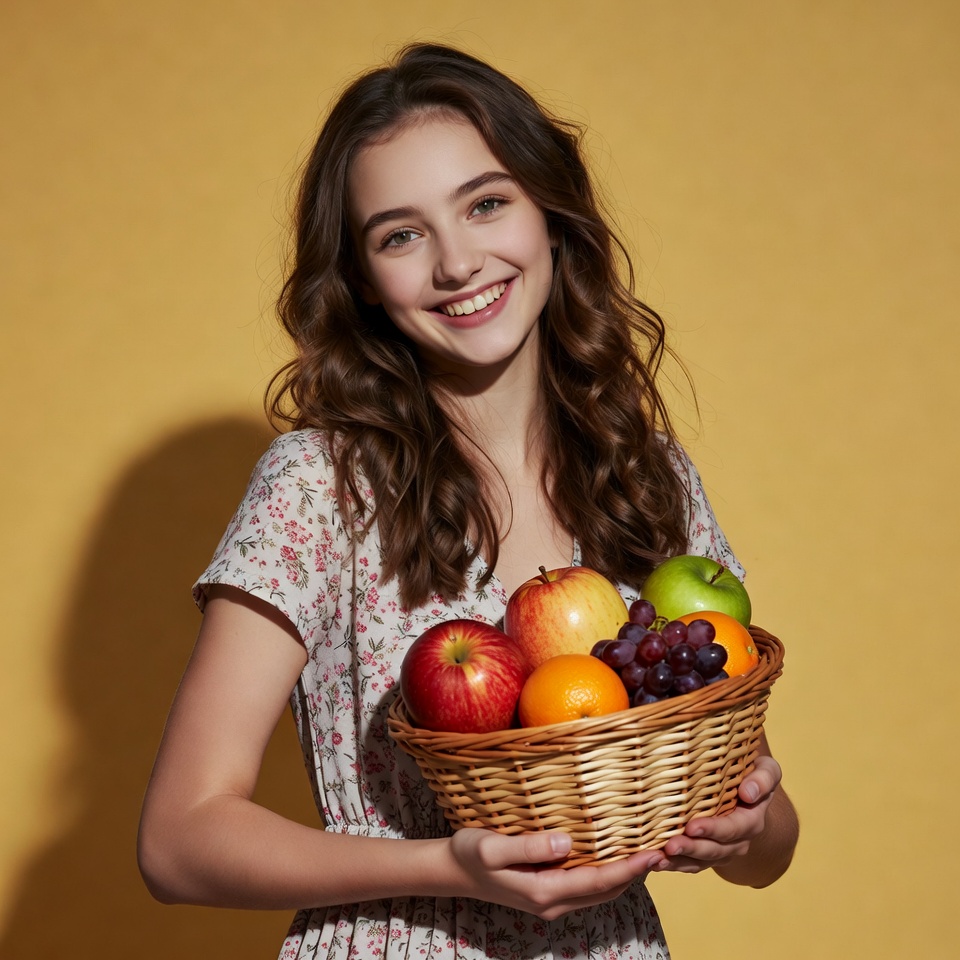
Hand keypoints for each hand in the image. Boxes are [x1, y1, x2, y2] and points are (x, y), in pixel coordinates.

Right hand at [446, 829, 664, 919]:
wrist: (451, 872)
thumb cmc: (469, 854)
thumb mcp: (492, 847)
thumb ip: (530, 846)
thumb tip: (567, 842)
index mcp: (543, 891)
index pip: (598, 882)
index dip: (629, 868)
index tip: (654, 852)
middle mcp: (553, 902)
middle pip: (606, 892)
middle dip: (637, 873)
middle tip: (665, 850)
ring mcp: (551, 900)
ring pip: (600, 892)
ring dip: (625, 875)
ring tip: (649, 853)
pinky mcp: (547, 892)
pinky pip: (588, 887)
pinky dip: (608, 875)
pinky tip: (615, 857)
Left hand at [654, 755, 782, 875]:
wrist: (750, 796)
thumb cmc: (754, 777)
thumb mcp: (767, 771)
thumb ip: (763, 778)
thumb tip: (748, 793)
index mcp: (751, 821)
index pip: (733, 829)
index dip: (713, 830)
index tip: (692, 827)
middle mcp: (737, 841)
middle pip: (714, 850)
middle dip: (691, 849)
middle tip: (671, 846)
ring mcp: (720, 850)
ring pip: (700, 862)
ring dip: (678, 862)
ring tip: (657, 859)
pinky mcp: (705, 854)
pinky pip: (690, 864)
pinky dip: (672, 865)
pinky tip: (654, 862)